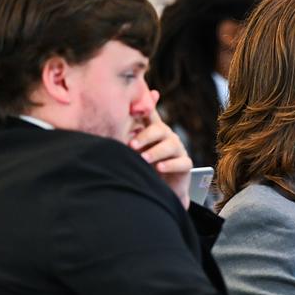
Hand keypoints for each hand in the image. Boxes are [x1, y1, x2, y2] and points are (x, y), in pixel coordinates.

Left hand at [129, 92, 192, 207]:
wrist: (158, 189)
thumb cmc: (144, 166)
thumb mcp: (133, 150)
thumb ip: (125, 136)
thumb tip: (109, 125)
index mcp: (154, 130)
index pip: (150, 115)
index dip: (146, 106)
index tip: (138, 104)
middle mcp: (167, 136)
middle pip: (159, 129)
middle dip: (145, 136)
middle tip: (131, 144)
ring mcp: (178, 150)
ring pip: (171, 145)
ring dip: (156, 151)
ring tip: (144, 158)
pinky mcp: (185, 164)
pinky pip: (181, 162)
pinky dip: (170, 165)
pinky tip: (159, 167)